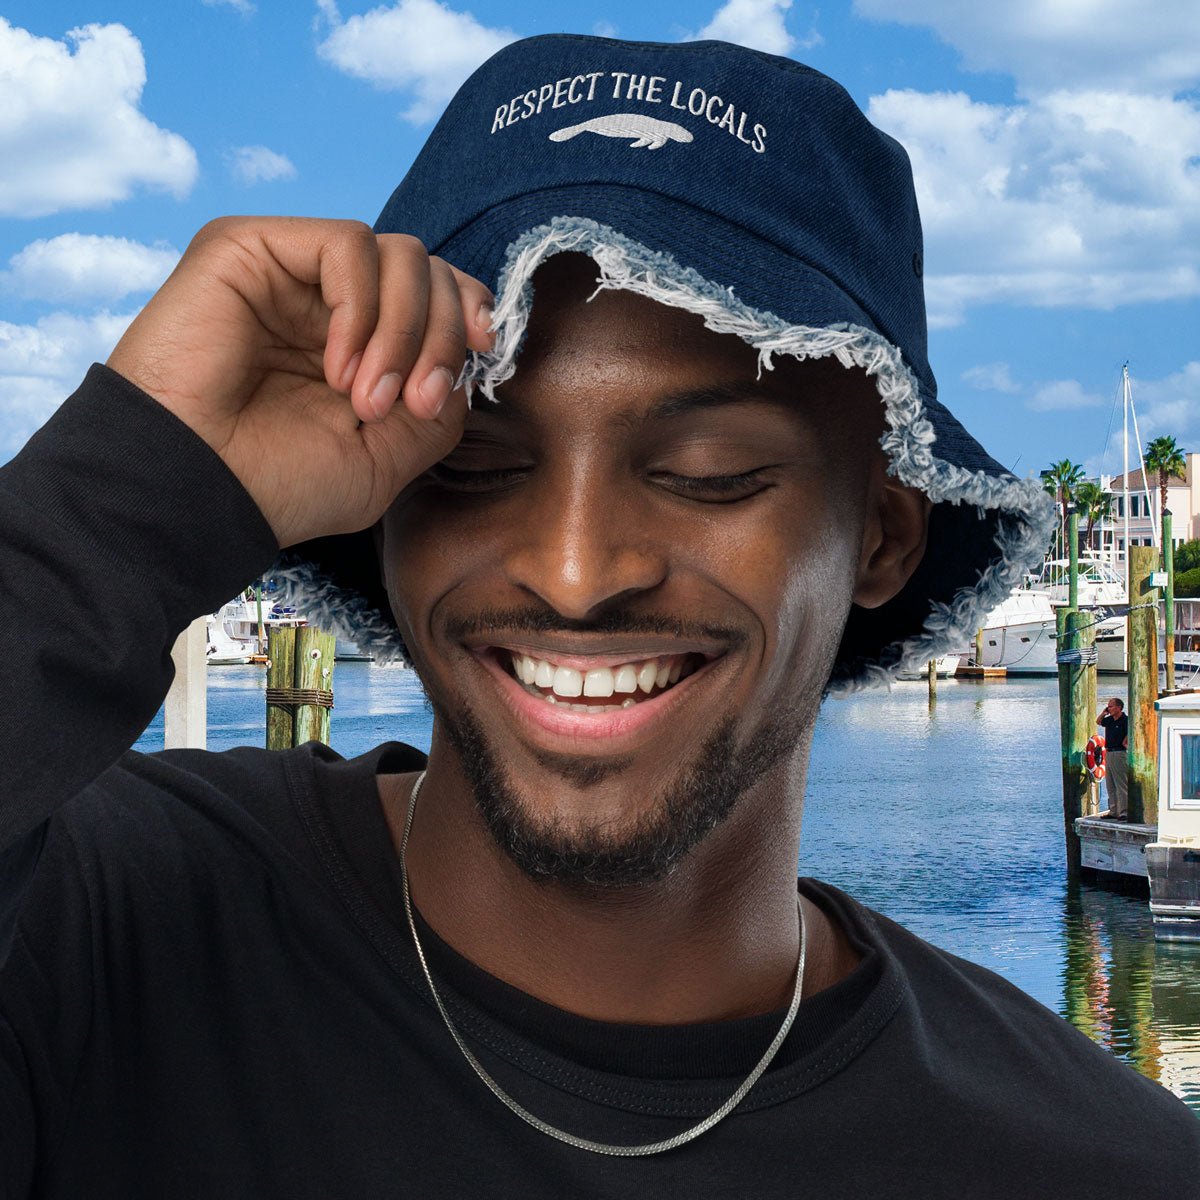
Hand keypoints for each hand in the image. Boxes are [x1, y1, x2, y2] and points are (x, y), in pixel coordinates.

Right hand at [107, 217, 493, 547]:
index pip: (435, 293)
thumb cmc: (279, 486)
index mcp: (357, 345)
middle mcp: (325, 304)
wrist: (197, 492)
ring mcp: (289, 275)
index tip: (485, 349)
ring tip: (366, 398)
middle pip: (427, 269)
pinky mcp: (249, 248)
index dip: (469, 310)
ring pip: (396, 253)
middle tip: (413, 403)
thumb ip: (437, 410)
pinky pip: (346, 244)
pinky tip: (335, 366)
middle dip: (441, 336)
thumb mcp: (385, 460)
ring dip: (403, 331)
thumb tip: (465, 364)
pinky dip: (362, 307)